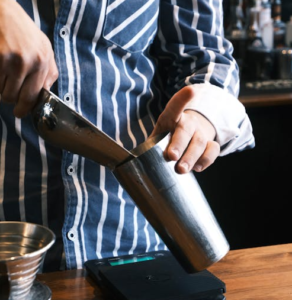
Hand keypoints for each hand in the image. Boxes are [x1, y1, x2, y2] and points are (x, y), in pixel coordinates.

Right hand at [0, 0, 57, 117]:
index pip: (34, 96)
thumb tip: (46, 93)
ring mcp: (9, 60)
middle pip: (15, 97)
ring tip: (4, 74)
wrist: (1, 10)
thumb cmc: (23, 30)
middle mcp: (28, 62)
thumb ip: (49, 72)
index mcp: (43, 61)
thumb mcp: (45, 48)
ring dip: (1, 88)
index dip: (25, 108)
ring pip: (1, 91)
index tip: (20, 112)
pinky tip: (0, 68)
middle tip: (9, 97)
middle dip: (11, 100)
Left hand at [150, 86, 219, 173]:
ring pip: (199, 142)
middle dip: (178, 144)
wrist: (191, 134)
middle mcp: (188, 123)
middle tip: (171, 156)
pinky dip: (206, 160)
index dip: (182, 99)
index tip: (191, 91)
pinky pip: (212, 150)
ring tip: (181, 170)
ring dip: (190, 157)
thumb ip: (152, 145)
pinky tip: (197, 167)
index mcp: (171, 118)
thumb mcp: (158, 136)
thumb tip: (142, 159)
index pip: (175, 108)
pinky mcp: (210, 143)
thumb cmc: (169, 137)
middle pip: (185, 130)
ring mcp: (200, 133)